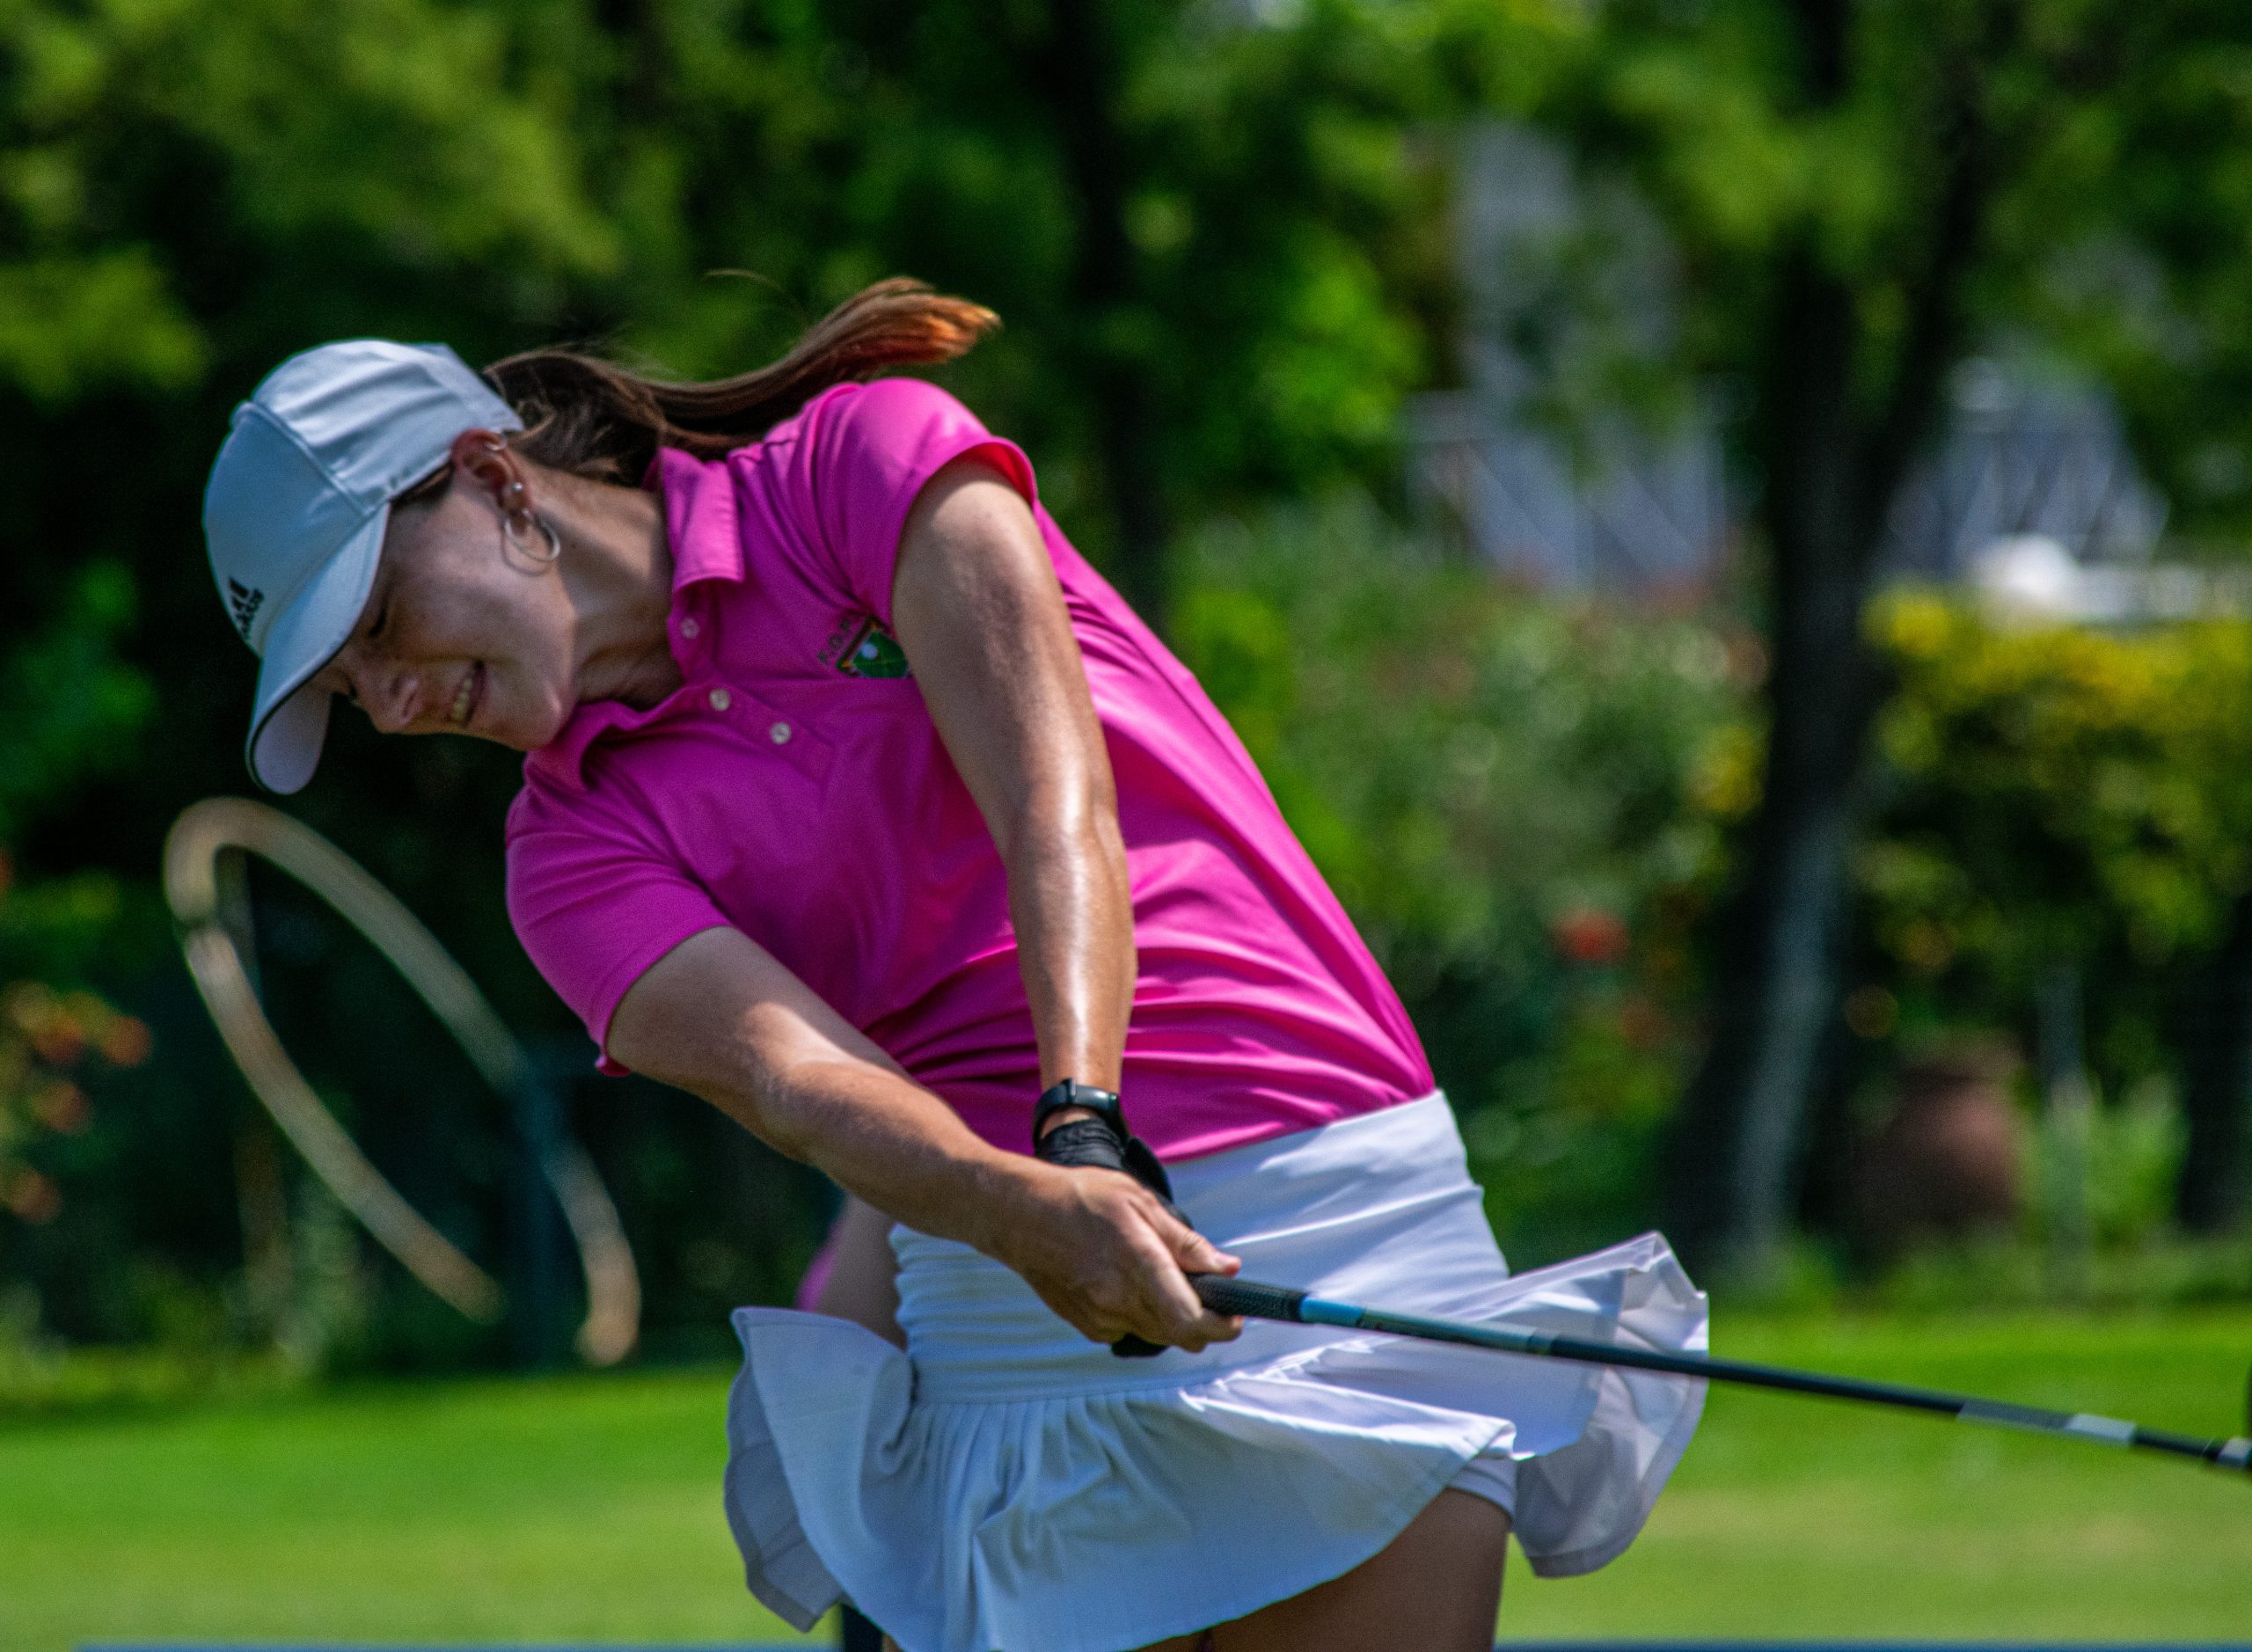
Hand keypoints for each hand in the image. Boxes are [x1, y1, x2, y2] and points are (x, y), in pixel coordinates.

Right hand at [987, 1158, 1242, 1351]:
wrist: (1020, 1216)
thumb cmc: (1080, 1198)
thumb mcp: (1139, 1202)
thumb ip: (1185, 1241)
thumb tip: (1226, 1268)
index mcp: (1138, 1261)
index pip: (1190, 1317)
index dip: (1222, 1325)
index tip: (1236, 1316)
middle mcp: (1119, 1297)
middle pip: (1180, 1335)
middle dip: (1203, 1322)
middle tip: (1209, 1296)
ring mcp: (1100, 1316)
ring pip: (1157, 1334)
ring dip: (1172, 1318)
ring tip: (1162, 1279)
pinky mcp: (1087, 1325)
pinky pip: (1129, 1331)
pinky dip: (1141, 1317)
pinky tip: (1128, 1286)